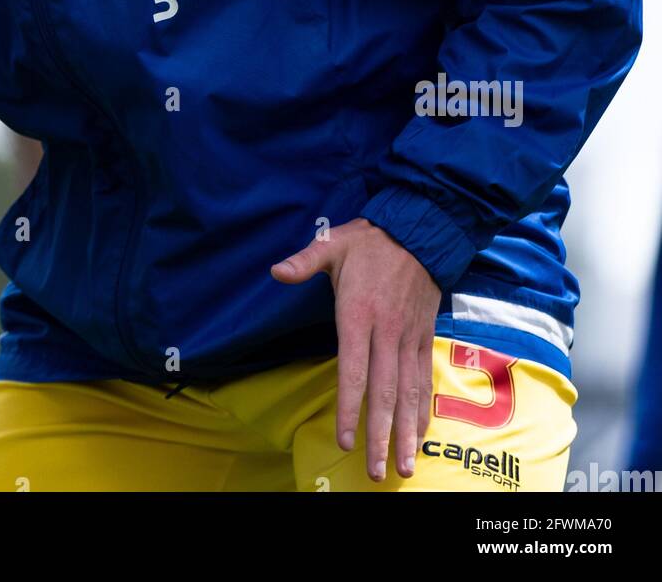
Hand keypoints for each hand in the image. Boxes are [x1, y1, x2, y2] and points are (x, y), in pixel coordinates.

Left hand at [271, 216, 440, 481]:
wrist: (420, 228)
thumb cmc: (370, 240)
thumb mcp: (333, 242)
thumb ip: (305, 261)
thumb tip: (275, 271)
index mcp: (360, 314)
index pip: (353, 371)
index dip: (348, 408)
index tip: (344, 440)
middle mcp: (387, 332)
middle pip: (384, 392)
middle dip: (380, 435)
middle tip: (377, 471)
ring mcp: (409, 337)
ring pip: (408, 392)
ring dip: (406, 432)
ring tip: (402, 466)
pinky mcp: (424, 336)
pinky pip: (425, 378)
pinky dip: (422, 409)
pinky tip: (419, 434)